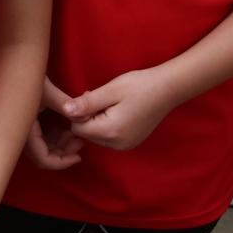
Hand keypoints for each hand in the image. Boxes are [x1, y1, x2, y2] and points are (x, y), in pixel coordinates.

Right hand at [24, 77, 82, 169]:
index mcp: (23, 131)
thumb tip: (86, 119)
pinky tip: (65, 127)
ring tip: (74, 133)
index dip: (62, 162)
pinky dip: (53, 136)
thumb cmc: (24, 76)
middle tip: (79, 142)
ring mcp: (20, 128)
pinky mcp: (23, 121)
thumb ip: (66, 105)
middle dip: (63, 152)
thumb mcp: (47, 92)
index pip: (43, 159)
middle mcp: (19, 133)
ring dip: (59, 144)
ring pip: (42, 147)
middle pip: (43, 156)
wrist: (10, 62)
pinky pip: (39, 137)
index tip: (78, 156)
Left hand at [62, 66, 177, 151]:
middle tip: (103, 99)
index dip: (80, 112)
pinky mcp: (131, 143)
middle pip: (86, 134)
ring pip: (97, 137)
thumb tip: (65, 110)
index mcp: (110, 131)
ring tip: (112, 104)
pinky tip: (119, 111)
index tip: (92, 97)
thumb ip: (87, 103)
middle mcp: (117, 144)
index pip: (77, 128)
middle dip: (88, 117)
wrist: (168, 89)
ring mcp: (126, 146)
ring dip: (97, 121)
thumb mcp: (110, 90)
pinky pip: (109, 138)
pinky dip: (108, 126)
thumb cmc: (139, 85)